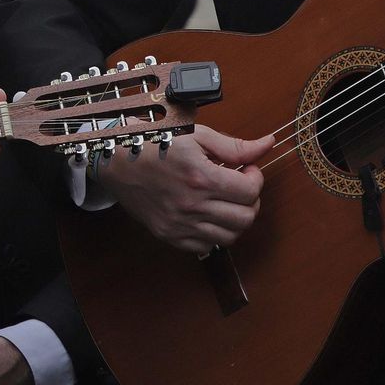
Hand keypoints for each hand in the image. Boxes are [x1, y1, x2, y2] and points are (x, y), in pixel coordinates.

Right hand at [101, 123, 272, 254]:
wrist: (117, 162)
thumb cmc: (156, 144)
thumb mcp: (197, 137)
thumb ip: (235, 146)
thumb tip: (268, 144)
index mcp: (201, 177)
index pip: (250, 191)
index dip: (256, 178)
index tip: (247, 170)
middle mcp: (192, 205)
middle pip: (245, 217)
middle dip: (251, 200)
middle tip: (240, 186)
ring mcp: (180, 224)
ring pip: (230, 236)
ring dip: (235, 218)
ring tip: (225, 200)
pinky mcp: (170, 236)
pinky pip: (206, 246)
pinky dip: (214, 233)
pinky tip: (208, 214)